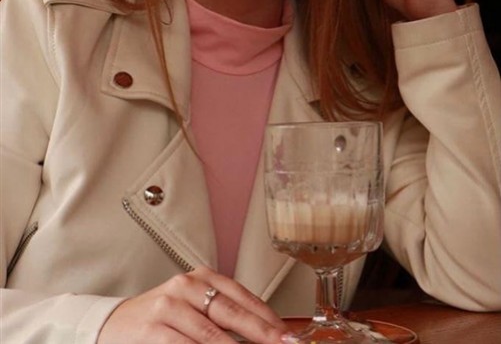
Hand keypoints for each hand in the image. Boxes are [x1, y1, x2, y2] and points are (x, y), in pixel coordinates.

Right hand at [97, 266, 286, 343]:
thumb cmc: (160, 319)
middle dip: (261, 334)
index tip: (288, 336)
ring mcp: (167, 308)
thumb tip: (263, 334)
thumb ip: (222, 316)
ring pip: (211, 336)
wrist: (112, 326)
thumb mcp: (192, 307)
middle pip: (230, 313)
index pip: (241, 296)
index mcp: (199, 277)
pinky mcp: (154, 331)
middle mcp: (184, 286)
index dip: (267, 317)